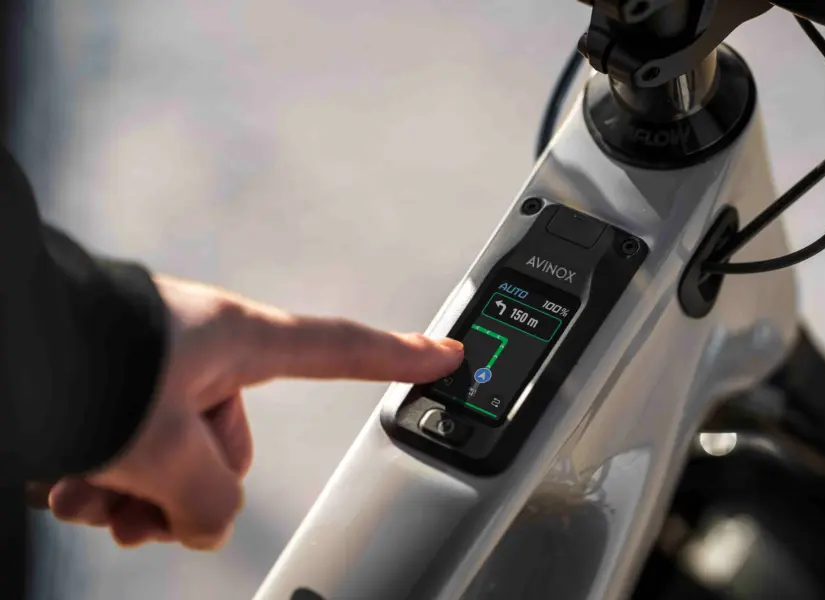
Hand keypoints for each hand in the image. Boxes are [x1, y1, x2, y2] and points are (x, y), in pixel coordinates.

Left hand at [37, 274, 462, 549]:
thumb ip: (211, 500)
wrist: (3, 339)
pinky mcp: (115, 385)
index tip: (446, 353)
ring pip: (176, 456)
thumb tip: (208, 523)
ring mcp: (157, 369)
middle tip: (140, 511)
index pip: (339, 349)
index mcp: (236, 339)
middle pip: (231, 444)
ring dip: (135, 495)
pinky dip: (106, 477)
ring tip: (89, 498)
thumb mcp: (163, 449)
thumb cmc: (81, 361)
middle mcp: (202, 350)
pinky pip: (136, 447)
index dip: (399, 355)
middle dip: (183, 490)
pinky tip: (68, 485)